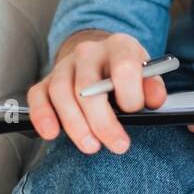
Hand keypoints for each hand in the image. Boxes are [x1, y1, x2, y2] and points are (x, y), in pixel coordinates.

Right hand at [27, 33, 166, 154]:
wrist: (101, 58)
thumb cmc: (126, 72)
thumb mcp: (146, 73)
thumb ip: (152, 86)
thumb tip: (155, 100)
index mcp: (119, 46)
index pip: (123, 67)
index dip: (130, 93)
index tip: (134, 111)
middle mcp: (88, 52)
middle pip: (88, 86)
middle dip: (102, 120)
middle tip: (117, 145)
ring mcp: (64, 65)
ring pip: (61, 93)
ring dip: (75, 124)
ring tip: (91, 146)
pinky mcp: (46, 81)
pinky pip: (37, 96)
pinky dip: (42, 116)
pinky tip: (51, 133)